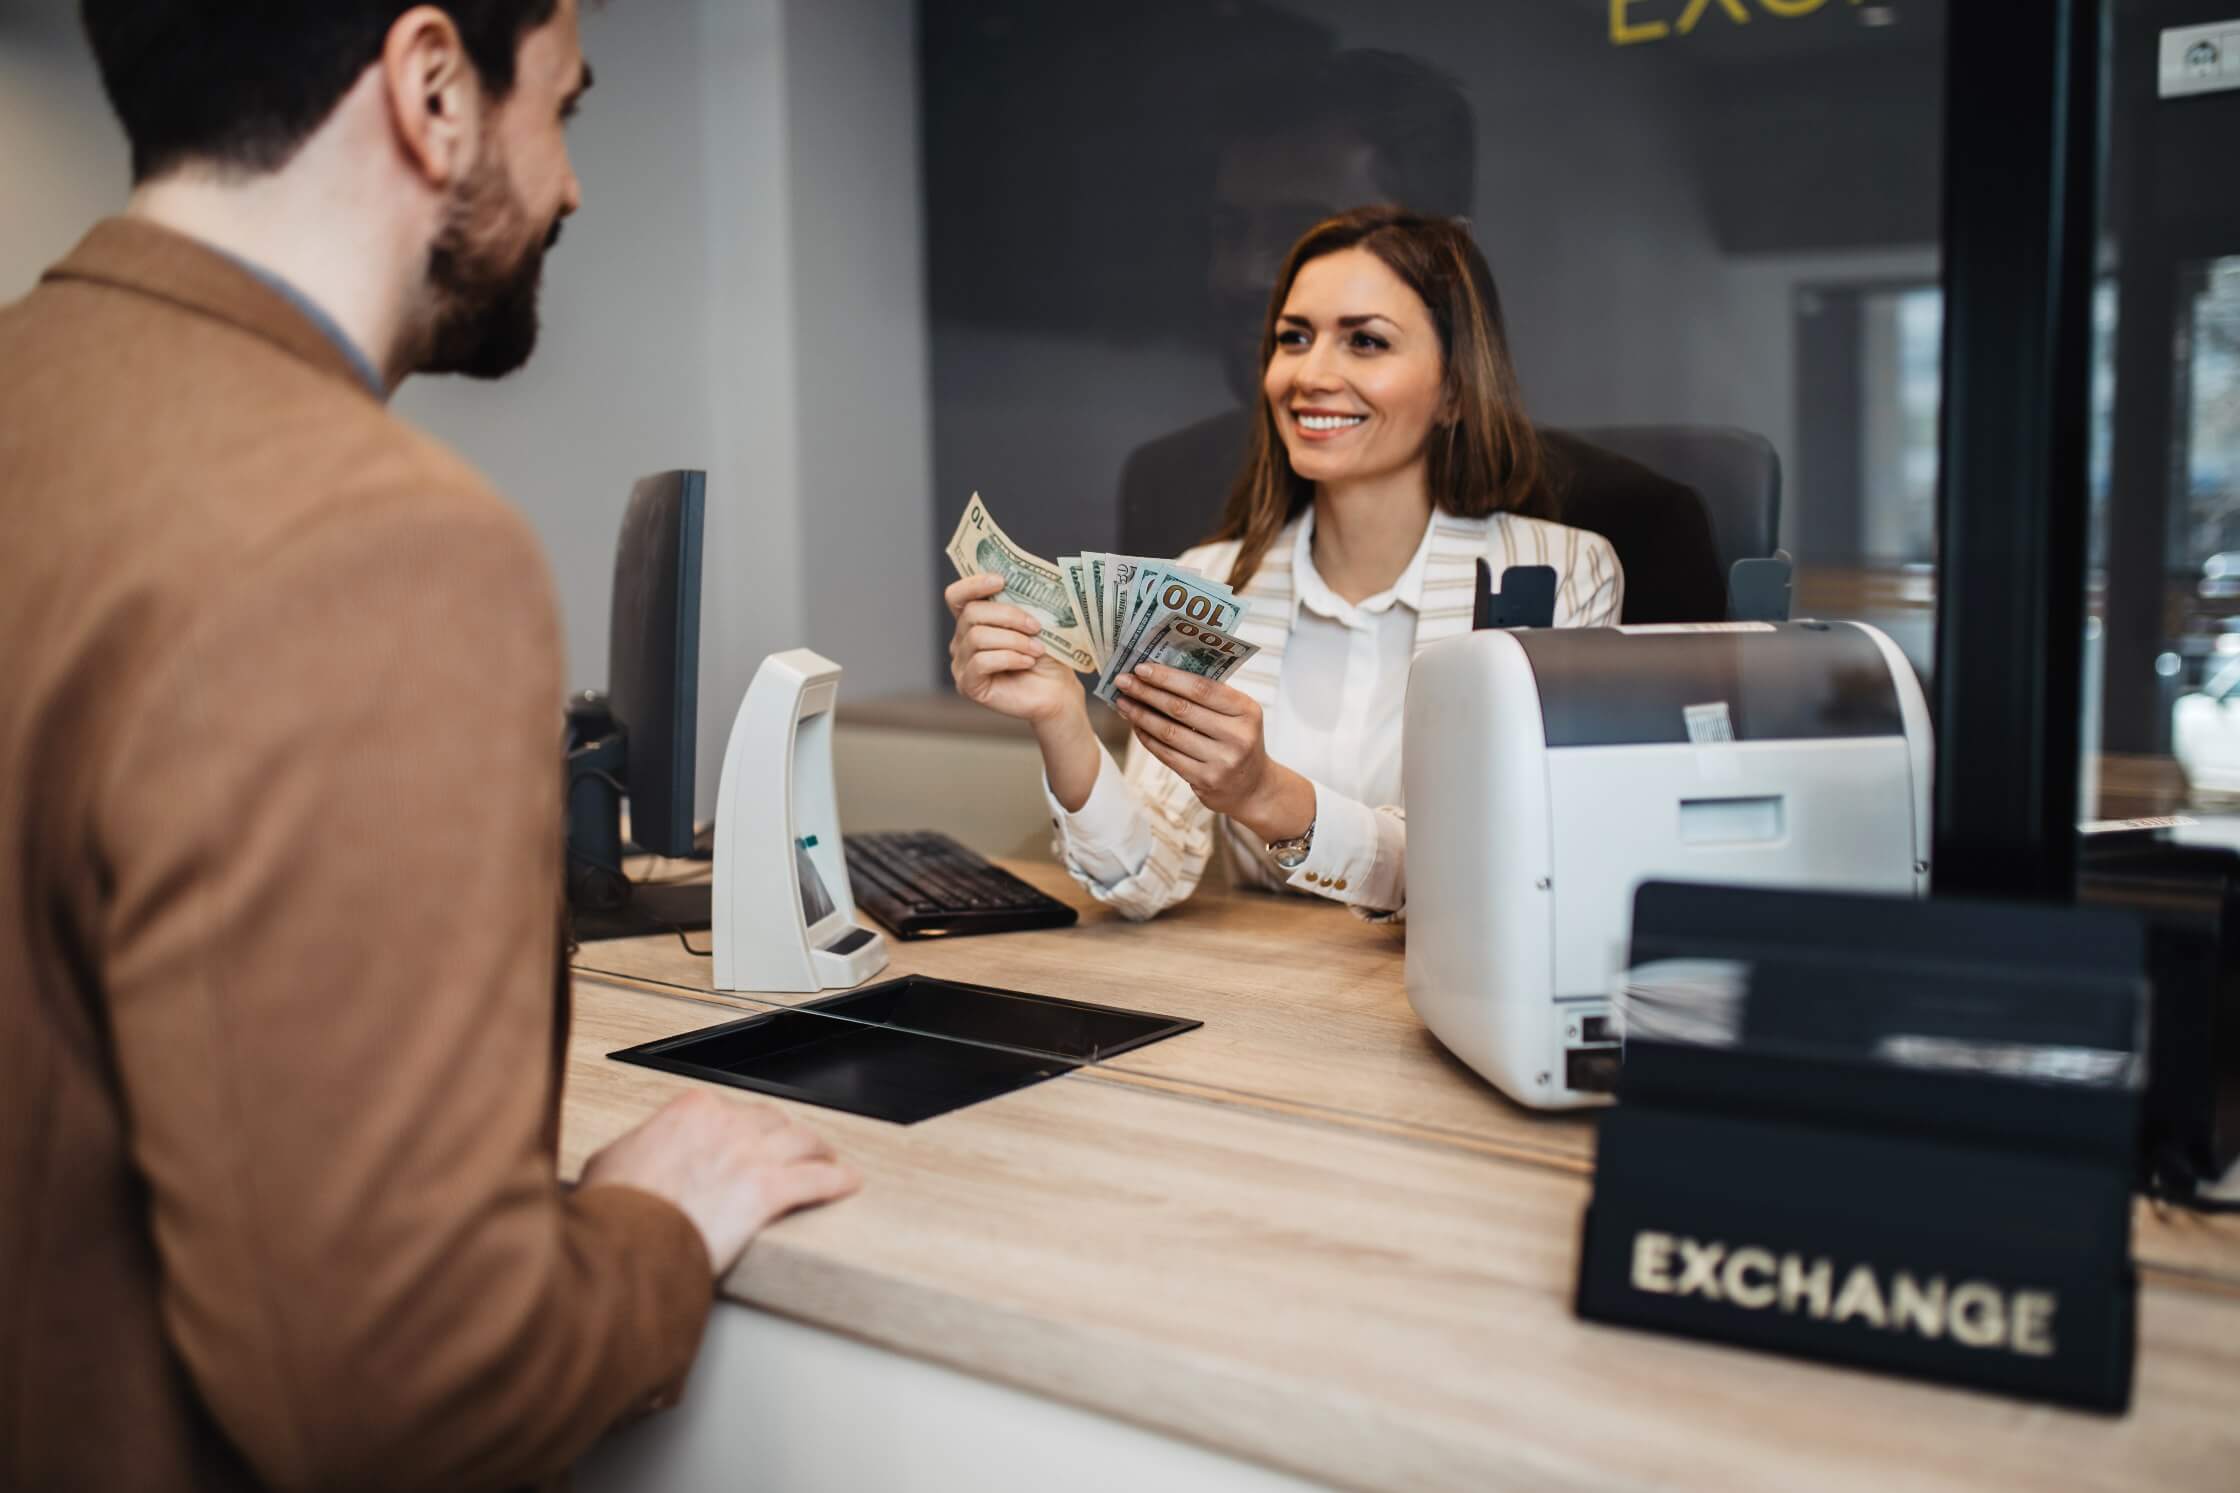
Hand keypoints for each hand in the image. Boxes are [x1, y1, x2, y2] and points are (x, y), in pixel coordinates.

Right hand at [580, 1090, 858, 1275]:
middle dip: (782, 1136)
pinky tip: (847, 1182)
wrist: (625, 1240)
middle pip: (771, 1121)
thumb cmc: (614, 1208)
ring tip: (826, 1158)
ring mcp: (751, 1153)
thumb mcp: (610, 1162)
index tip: (746, 1140)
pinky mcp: (769, 1189)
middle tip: (792, 1149)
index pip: (731, 1109)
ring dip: (818, 1150)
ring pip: (801, 1141)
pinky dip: (836, 1180)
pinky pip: (817, 1179)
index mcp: (691, 1109)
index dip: (743, 1128)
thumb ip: (635, 1148)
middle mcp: (726, 1122)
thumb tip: (633, 1156)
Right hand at [944, 573, 1082, 725]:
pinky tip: (1027, 663)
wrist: (1058, 690)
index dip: (974, 584)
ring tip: (1036, 649)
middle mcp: (962, 640)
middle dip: (1008, 616)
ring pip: (977, 637)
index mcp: (975, 620)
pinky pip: (981, 662)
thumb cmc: (1047, 655)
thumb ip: (1022, 600)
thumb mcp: (1036, 621)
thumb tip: (1020, 577)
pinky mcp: (968, 685)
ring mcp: (961, 664)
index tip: (1002, 581)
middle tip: (1035, 626)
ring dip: (1014, 640)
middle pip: (971, 613)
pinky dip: (1009, 659)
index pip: (957, 596)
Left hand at [1112, 662, 1312, 839]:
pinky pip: (1168, 755)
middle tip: (1123, 681)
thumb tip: (1161, 672)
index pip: (1202, 688)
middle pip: (1181, 709)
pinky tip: (1135, 725)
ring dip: (1141, 715)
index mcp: (1246, 710)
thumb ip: (1209, 695)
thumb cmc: (1238, 740)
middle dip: (1147, 692)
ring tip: (1123, 702)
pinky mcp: (1206, 780)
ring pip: (1170, 733)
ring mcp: (1222, 761)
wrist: (1253, 787)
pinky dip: (1147, 738)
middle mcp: (1237, 736)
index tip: (1141, 668)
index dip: (1167, 677)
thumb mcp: (1237, 715)